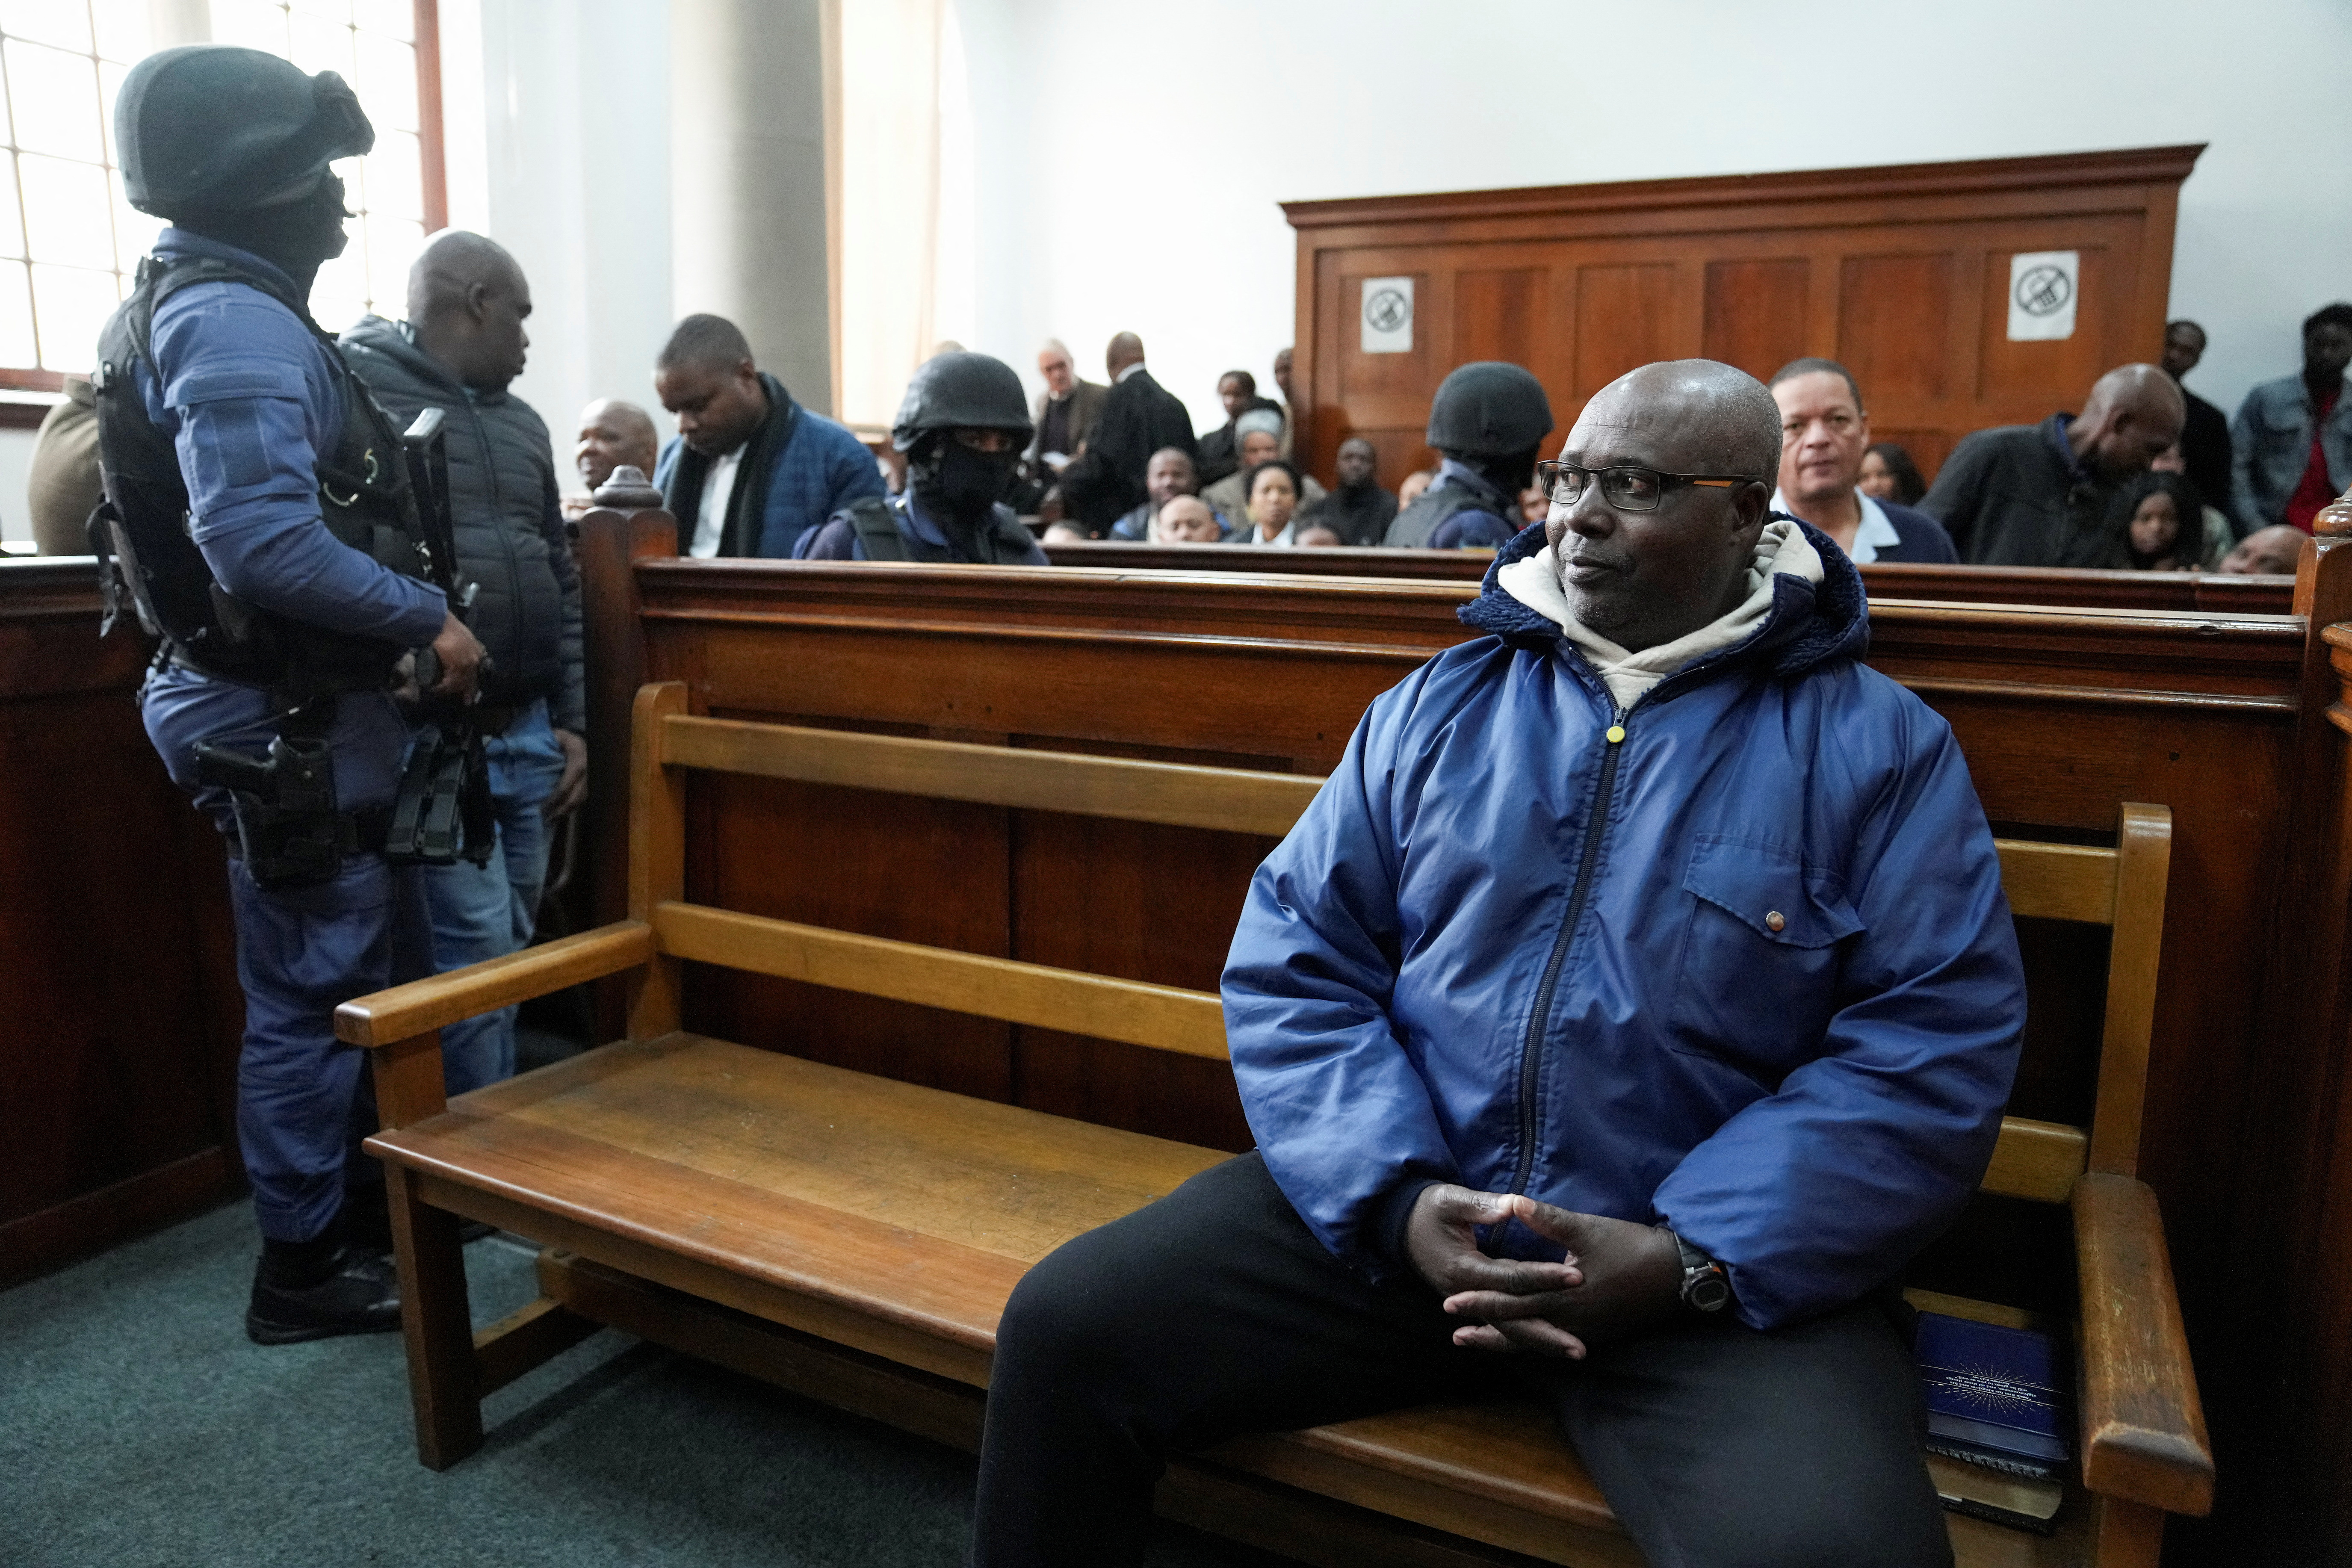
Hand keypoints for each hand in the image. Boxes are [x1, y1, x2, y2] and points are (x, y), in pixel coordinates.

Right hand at [430, 612, 486, 700]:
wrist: (438, 622)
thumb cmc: (444, 626)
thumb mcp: (457, 636)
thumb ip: (459, 647)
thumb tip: (452, 655)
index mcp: (476, 651)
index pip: (477, 670)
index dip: (474, 682)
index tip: (473, 691)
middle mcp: (475, 658)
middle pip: (472, 680)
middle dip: (469, 691)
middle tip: (467, 702)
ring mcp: (467, 663)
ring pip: (461, 682)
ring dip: (451, 689)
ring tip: (442, 693)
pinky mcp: (458, 666)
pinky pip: (451, 682)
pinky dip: (443, 687)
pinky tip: (436, 689)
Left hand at [545, 728, 587, 817]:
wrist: (589, 740)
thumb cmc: (569, 739)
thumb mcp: (559, 736)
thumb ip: (547, 745)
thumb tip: (531, 755)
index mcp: (578, 763)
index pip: (565, 787)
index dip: (553, 800)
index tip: (541, 808)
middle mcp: (587, 774)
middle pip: (574, 798)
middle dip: (559, 810)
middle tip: (546, 819)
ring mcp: (591, 781)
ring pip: (579, 801)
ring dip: (565, 812)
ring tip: (551, 819)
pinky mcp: (591, 785)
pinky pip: (582, 800)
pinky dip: (571, 808)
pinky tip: (561, 813)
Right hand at [1404, 1184, 1581, 1335]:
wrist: (1398, 1225)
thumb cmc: (1427, 1209)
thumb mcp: (1449, 1200)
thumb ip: (1481, 1206)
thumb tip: (1513, 1205)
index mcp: (1463, 1268)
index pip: (1510, 1278)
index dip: (1544, 1278)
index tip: (1577, 1277)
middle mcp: (1466, 1295)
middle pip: (1511, 1319)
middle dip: (1547, 1333)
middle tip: (1580, 1347)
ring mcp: (1468, 1303)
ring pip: (1508, 1329)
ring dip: (1541, 1342)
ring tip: (1575, 1352)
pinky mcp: (1472, 1303)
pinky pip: (1500, 1326)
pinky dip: (1522, 1338)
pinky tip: (1546, 1348)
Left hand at [1438, 1196, 1682, 1358]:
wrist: (1674, 1274)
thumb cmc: (1629, 1246)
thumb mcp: (1587, 1229)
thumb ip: (1548, 1219)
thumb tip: (1513, 1202)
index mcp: (1563, 1295)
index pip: (1511, 1302)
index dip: (1479, 1302)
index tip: (1449, 1303)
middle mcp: (1569, 1320)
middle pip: (1518, 1327)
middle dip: (1485, 1328)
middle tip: (1453, 1330)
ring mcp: (1583, 1330)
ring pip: (1535, 1340)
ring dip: (1504, 1340)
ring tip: (1474, 1341)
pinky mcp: (1595, 1332)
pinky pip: (1554, 1341)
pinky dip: (1532, 1341)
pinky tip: (1521, 1339)